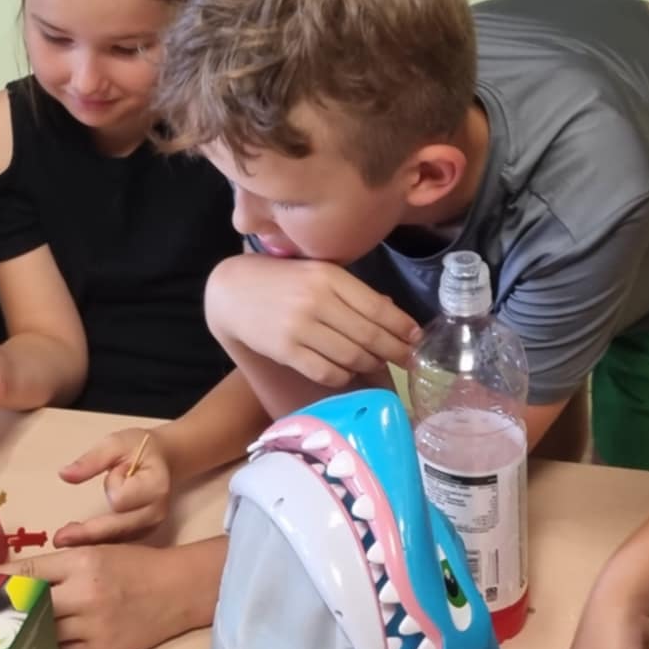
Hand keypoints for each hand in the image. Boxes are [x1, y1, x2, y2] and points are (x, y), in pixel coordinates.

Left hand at [6, 543, 215, 648]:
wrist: (176, 591)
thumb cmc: (134, 565)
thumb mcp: (99, 549)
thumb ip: (61, 557)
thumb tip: (16, 570)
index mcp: (82, 562)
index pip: (29, 571)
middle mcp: (85, 594)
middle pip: (30, 605)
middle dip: (7, 608)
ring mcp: (92, 626)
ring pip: (42, 632)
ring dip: (26, 629)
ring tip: (6, 629)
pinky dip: (49, 646)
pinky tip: (39, 642)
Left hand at [53, 429, 170, 546]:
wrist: (161, 458)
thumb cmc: (140, 448)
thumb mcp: (115, 443)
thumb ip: (91, 460)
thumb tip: (64, 475)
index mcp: (155, 486)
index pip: (122, 498)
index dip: (112, 486)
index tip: (114, 471)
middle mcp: (156, 511)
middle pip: (118, 527)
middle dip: (89, 533)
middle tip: (59, 538)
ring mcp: (151, 526)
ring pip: (118, 540)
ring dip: (92, 541)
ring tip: (64, 539)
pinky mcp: (143, 533)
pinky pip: (120, 542)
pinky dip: (101, 542)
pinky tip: (81, 541)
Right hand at [206, 253, 419, 386]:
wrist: (232, 290)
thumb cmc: (281, 280)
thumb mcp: (317, 272)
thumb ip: (351, 292)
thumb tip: (392, 316)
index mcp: (329, 276)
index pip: (376, 307)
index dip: (402, 327)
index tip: (417, 338)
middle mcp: (317, 300)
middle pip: (369, 335)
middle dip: (395, 351)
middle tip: (409, 360)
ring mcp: (300, 327)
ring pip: (352, 356)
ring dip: (370, 364)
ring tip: (377, 364)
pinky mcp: (286, 351)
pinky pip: (327, 371)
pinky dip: (344, 376)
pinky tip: (348, 371)